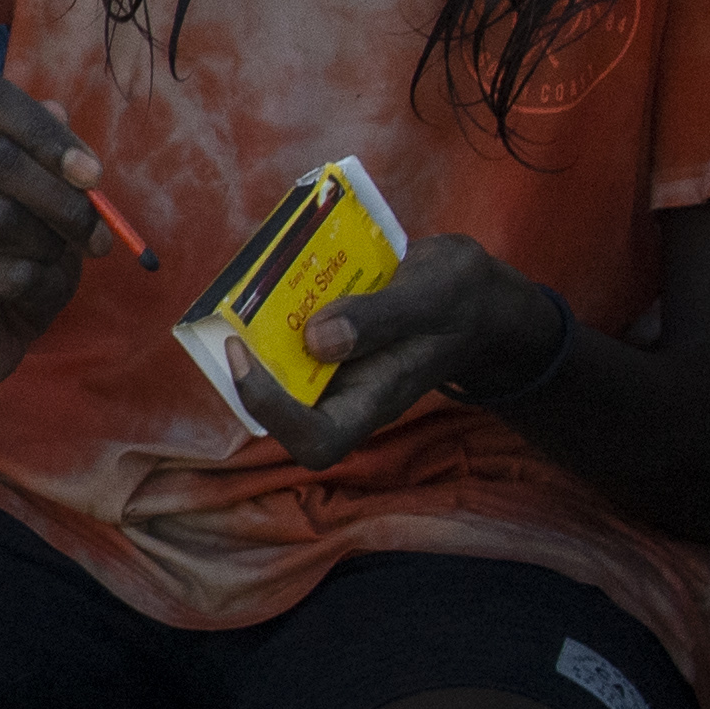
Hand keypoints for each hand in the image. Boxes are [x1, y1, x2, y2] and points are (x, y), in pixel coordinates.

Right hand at [0, 73, 128, 404]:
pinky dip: (41, 286)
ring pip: (1, 217)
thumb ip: (53, 158)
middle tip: (100, 233)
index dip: (43, 128)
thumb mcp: (47, 203)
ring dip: (52, 246)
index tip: (90, 173)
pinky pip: (6, 274)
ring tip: (57, 264)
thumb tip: (59, 109)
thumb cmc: (16, 254)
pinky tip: (35, 296)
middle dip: (63, 199)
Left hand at [234, 231, 556, 467]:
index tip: (241, 352)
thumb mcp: (434, 295)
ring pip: (279, 366)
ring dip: (256, 329)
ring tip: (250, 280)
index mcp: (378, 399)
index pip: (317, 440)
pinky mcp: (331, 340)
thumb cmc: (463, 300)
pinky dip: (275, 306)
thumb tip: (316, 339)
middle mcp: (349, 393)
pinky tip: (275, 267)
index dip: (271, 410)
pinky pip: (291, 333)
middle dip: (248, 361)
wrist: (478, 297)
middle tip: (231, 307)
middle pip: (282, 406)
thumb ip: (382, 318)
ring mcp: (339, 369)